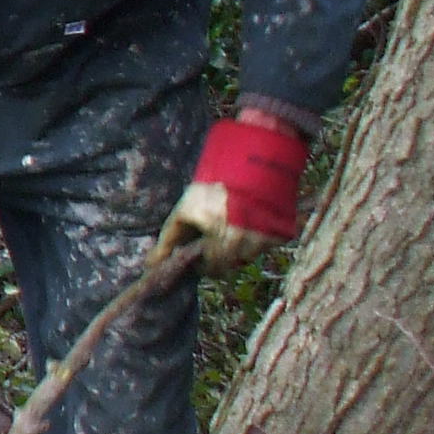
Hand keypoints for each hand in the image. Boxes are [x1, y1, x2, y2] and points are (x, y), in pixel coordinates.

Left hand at [153, 114, 309, 275]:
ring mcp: (265, 239)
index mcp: (221, 238)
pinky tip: (244, 226)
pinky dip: (253, 241)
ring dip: (235, 250)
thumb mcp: (184, 211)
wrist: (251, 164)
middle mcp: (246, 243)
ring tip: (227, 230)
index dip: (200, 263)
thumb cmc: (212, 188)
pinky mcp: (280, 234)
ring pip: (247, 257)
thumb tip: (152, 264)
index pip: (210, 268)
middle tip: (210, 240)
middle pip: (229, 264)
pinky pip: (263, 247)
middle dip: (217, 257)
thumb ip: (168, 241)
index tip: (196, 254)